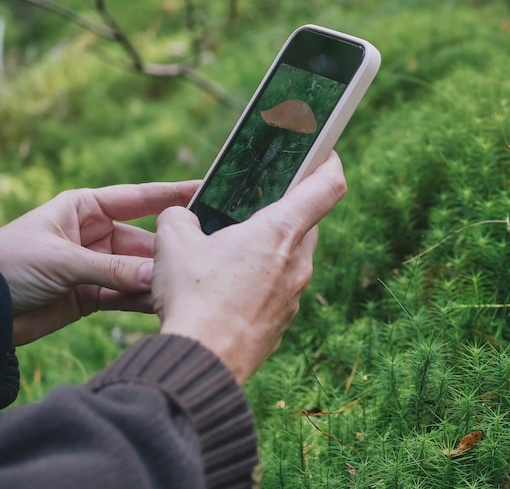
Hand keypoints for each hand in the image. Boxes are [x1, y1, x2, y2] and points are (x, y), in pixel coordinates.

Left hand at [0, 181, 199, 345]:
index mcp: (83, 208)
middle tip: (198, 258)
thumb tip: (158, 277)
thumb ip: (113, 270)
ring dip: (156, 279)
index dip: (172, 194)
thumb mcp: (62, 261)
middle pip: (144, 240)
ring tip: (183, 286)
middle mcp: (93, 234)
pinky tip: (163, 303)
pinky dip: (142, 300)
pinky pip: (126, 295)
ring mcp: (95, 265)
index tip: (206, 189)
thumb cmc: (7, 266)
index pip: (139, 198)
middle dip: (166, 252)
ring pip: (138, 270)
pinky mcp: (92, 295)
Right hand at [152, 152, 346, 383]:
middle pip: (305, 224)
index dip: (331, 163)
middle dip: (284, 213)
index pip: (327, 187)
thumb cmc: (194, 297)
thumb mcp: (174, 244)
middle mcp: (298, 261)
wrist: (202, 362)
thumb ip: (180, 217)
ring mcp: (294, 294)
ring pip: (290, 259)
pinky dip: (260, 283)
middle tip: (253, 209)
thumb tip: (181, 217)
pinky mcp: (283, 321)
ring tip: (228, 254)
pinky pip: (278, 290)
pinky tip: (227, 291)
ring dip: (268, 251)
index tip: (325, 153)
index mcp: (281, 231)